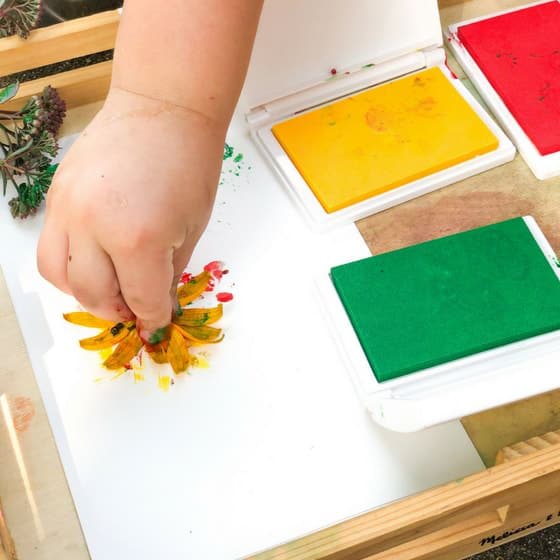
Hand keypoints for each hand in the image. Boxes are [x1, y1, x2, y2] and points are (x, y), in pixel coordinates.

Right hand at [37, 87, 224, 339]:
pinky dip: (70, 267)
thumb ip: (169, 273)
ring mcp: (68, 210)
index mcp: (138, 239)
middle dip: (119, 311)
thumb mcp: (191, 227)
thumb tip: (158, 301)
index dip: (152, 317)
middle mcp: (94, 228)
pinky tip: (94, 262)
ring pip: (59, 277)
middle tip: (136, 309)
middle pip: (95, 295)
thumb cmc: (189, 161)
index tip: (156, 322)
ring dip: (86, 294)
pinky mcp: (56, 196)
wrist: (163, 108)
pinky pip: (51, 248)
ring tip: (112, 289)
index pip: (141, 299)